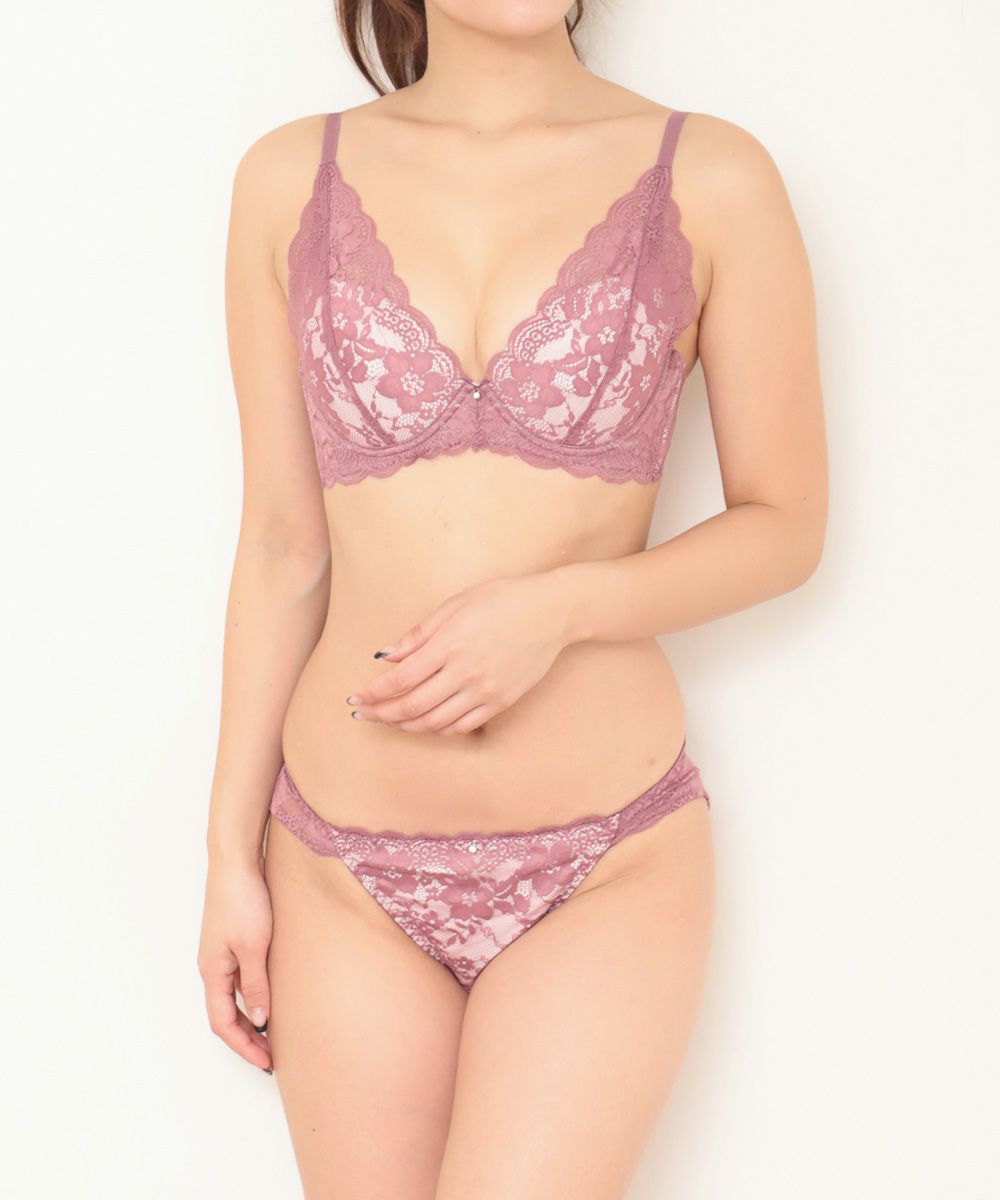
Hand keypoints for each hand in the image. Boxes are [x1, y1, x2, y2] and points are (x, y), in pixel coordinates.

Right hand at [197, 858, 273, 1072]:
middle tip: (272, 1054)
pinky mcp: (232, 939)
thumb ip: (255, 984)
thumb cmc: (243, 899)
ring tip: (274, 1031)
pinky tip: (271, 995)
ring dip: (250, 1017)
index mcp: (212, 971)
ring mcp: (221, 952)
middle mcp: (212, 966)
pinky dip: (253, 994)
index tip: (266, 1061)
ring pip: (232, 996)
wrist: (236, 861)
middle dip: (246, 1038)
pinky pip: (239, 978)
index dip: (243, 1046)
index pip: (222, 1023)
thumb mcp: (254, 946)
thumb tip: (257, 1020)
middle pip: (224, 1014)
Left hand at [346, 571, 574, 734]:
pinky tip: (426, 721)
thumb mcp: (456, 604)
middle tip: (363, 714)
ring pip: (435, 722)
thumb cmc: (503, 599)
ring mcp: (486, 690)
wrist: (554, 612)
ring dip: (406, 725)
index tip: (355, 697)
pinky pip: (462, 725)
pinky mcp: (502, 701)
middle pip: (412, 706)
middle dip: (381, 714)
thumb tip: (386, 656)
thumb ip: (419, 634)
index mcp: (450, 643)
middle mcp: (466, 672)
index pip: (400, 679)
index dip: (373, 693)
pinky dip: (438, 728)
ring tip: (390, 720)